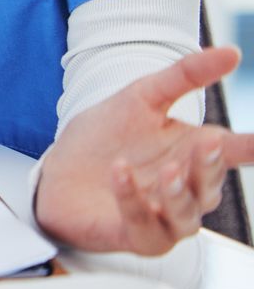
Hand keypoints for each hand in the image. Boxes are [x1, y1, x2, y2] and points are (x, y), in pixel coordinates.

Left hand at [35, 45, 253, 254]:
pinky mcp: (134, 235)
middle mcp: (185, 190)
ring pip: (187, 217)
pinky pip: (143, 227)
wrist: (56, 170)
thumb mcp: (142, 96)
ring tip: (168, 169)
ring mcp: (163, 218)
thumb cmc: (105, 137)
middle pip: (210, 186)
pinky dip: (133, 200)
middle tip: (208, 142)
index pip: (234, 151)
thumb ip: (185, 76)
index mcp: (192, 155)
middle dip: (210, 166)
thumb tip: (231, 52)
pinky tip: (120, 174)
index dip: (253, 146)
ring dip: (179, 193)